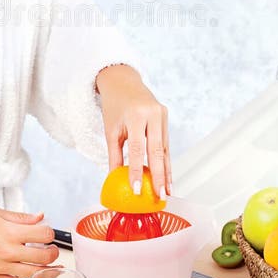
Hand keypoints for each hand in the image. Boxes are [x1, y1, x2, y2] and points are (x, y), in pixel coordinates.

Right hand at [0, 207, 58, 277]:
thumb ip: (20, 217)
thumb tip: (39, 217)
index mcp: (8, 232)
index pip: (43, 234)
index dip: (49, 233)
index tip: (47, 232)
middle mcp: (6, 251)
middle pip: (43, 257)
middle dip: (53, 253)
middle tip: (52, 249)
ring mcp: (0, 267)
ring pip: (33, 275)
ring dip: (48, 272)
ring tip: (54, 267)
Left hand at [95, 64, 170, 198]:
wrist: (122, 81)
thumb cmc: (114, 107)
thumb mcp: (110, 130)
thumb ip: (114, 155)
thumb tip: (114, 180)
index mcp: (135, 115)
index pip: (137, 149)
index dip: (137, 171)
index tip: (137, 190)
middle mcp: (152, 114)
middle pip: (157, 150)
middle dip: (159, 176)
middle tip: (160, 196)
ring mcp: (162, 114)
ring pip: (165, 148)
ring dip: (166, 171)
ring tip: (167, 191)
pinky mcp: (166, 116)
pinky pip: (165, 143)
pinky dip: (166, 161)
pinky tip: (166, 176)